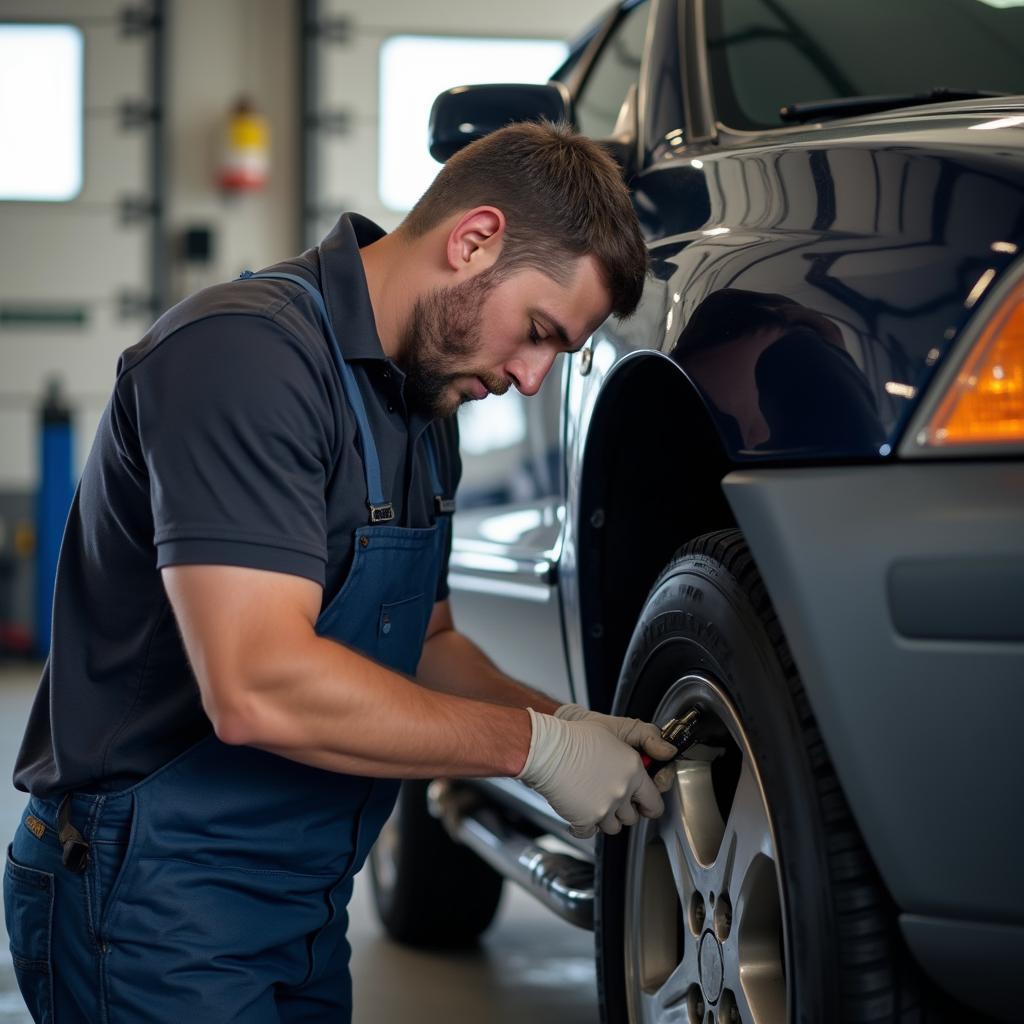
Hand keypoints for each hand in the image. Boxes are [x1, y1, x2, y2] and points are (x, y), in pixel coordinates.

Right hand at [516, 708, 664, 837]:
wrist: (546, 749)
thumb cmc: (576, 736)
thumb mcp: (616, 727)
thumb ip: (648, 736)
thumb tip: (669, 751)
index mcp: (633, 771)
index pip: (655, 803)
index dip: (648, 802)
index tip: (641, 801)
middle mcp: (622, 792)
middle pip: (632, 817)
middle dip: (624, 809)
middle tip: (610, 794)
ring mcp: (603, 809)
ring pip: (613, 827)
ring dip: (605, 817)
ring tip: (593, 798)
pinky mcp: (584, 820)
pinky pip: (589, 833)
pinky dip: (583, 826)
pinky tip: (578, 808)